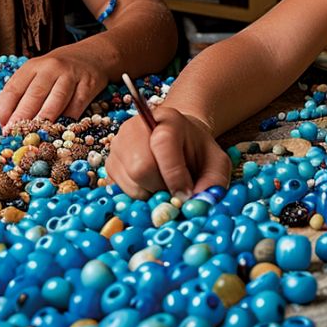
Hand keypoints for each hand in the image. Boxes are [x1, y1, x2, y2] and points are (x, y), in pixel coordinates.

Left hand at [0, 51, 107, 125]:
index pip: (15, 86)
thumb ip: (11, 94)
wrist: (90, 56)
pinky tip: (57, 131)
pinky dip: (66, 120)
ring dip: (44, 119)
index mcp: (32, 66)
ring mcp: (71, 76)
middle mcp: (51, 68)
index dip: (5, 106)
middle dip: (22, 115)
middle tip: (13, 133)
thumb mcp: (32, 75)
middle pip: (34, 94)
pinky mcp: (88, 86)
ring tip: (33, 134)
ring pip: (56, 100)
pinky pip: (76, 106)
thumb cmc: (55, 71)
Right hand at [106, 107, 231, 198]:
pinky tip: (151, 186)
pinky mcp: (110, 164)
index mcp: (167, 120)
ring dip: (151, 195)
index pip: (163, 144)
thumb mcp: (217, 163)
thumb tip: (196, 205)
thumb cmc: (198, 153)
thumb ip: (213, 183)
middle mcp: (135, 128)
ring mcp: (118, 145)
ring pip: (130, 184)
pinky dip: (139, 196)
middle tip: (176, 192)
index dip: (174, 175)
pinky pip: (121, 191)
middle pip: (140, 168)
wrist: (180, 140)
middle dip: (161, 189)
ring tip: (164, 186)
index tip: (186, 194)